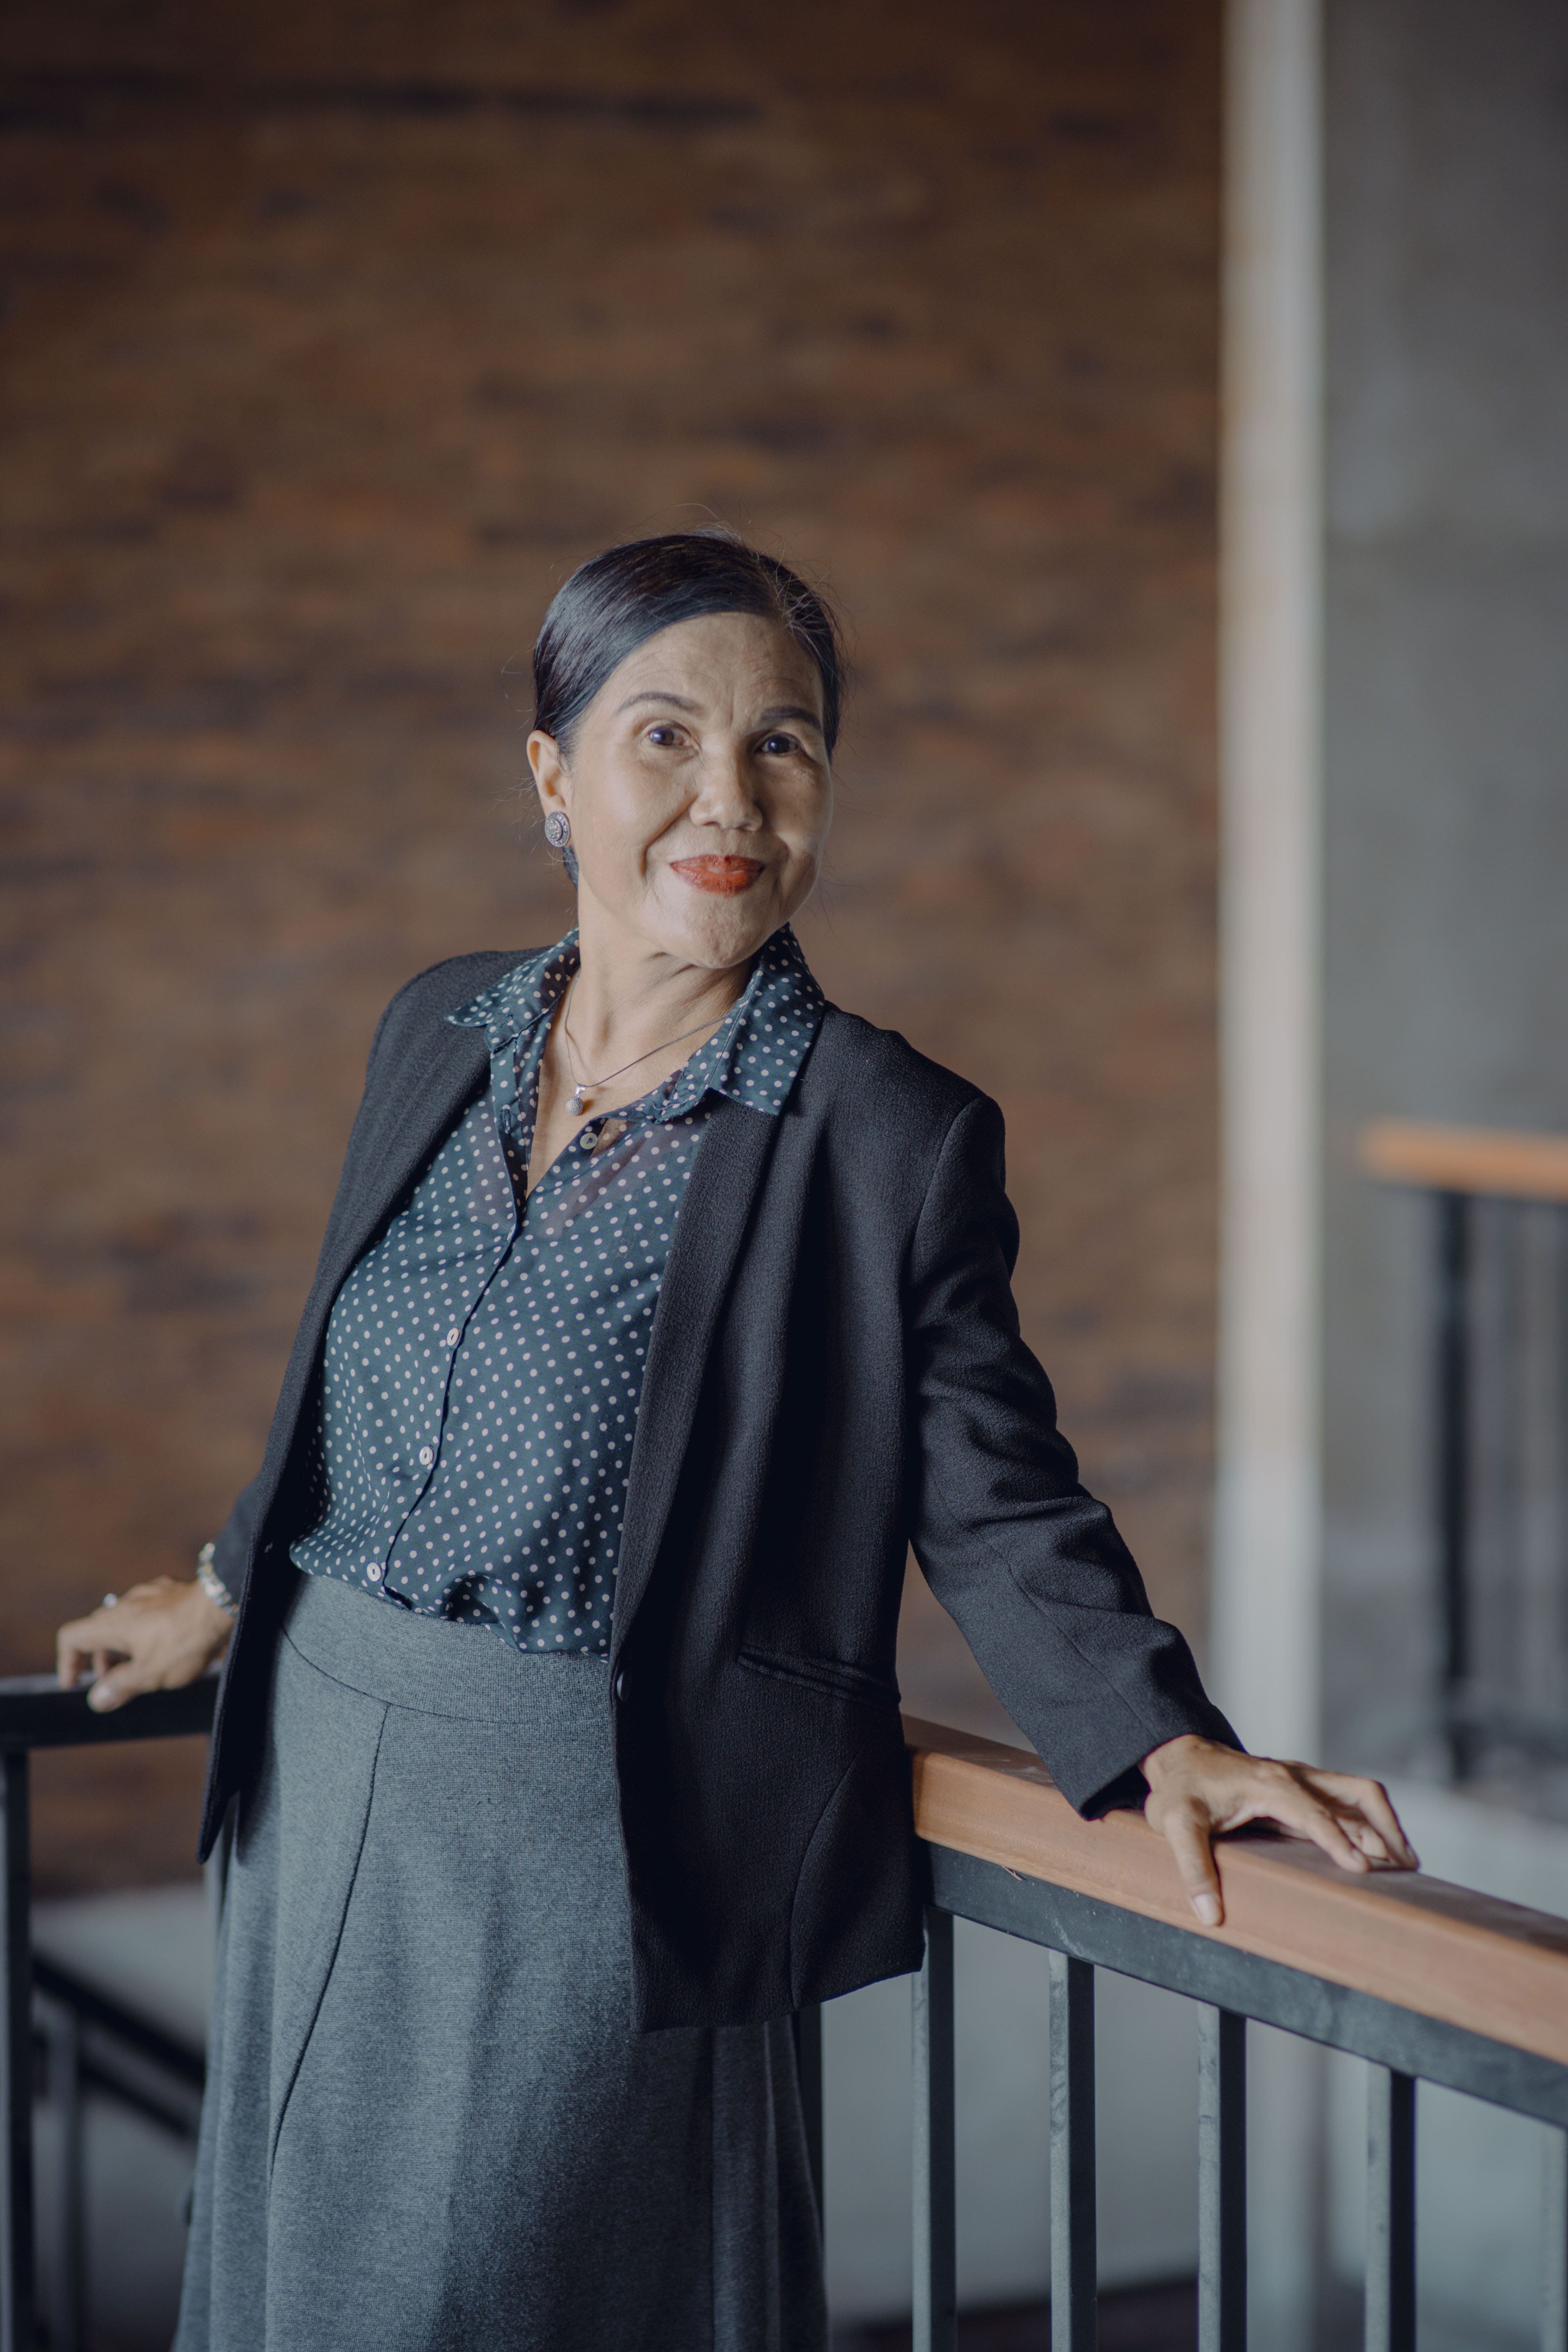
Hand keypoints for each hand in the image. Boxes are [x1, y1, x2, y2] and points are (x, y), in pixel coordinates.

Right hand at [56, 1577, 233, 1711]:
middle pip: (98, 1631)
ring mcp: (149, 1593)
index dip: (68, 1662)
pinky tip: (167, 1644)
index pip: (72, 1637)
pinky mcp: (170, 1591)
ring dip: (126, 1646)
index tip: (76, 1682)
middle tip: (119, 1683)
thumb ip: (120, 1687)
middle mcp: (126, 1603)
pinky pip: (149, 1612)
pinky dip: (148, 1631)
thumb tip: (98, 1698)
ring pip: (125, 1621)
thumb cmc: (185, 1641)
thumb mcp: (149, 1674)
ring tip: (145, 1666)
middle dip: (103, 1660)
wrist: (224, 1604)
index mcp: (112, 1623)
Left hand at [1141, 1734, 1417, 1927]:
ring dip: (1385, 1826)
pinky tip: (1376, 1852)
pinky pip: (1345, 1804)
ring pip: (1359, 1796)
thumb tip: (1209, 1913)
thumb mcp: (1174, 1824)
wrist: (1177, 1756)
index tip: (1363, 1869)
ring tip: (1405, 1865)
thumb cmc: (1180, 1789)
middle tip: (1407, 1867)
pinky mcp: (1301, 1792)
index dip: (1339, 1841)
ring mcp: (1302, 1782)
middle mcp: (1295, 1778)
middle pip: (1359, 1793)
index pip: (1317, 1814)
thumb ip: (1192, 1866)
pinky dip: (1368, 1825)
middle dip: (1388, 1827)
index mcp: (1272, 1785)